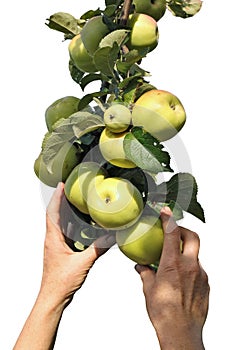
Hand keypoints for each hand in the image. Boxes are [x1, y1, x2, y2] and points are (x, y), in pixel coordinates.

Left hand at [39, 182, 115, 308]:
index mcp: (53, 238)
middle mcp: (53, 239)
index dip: (57, 197)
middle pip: (56, 214)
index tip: (61, 185)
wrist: (53, 298)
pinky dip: (73, 225)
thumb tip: (110, 236)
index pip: (52, 212)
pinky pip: (66, 233)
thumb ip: (98, 249)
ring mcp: (56, 245)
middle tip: (72, 189)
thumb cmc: (61, 283)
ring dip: (67, 212)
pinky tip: (83, 225)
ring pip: (61, 224)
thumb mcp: (82, 264)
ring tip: (78, 202)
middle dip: (62, 200)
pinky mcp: (61, 251)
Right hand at [135, 207, 209, 349]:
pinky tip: (180, 278)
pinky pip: (199, 269)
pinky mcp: (206, 284)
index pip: (172, 232)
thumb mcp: (149, 289)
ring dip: (186, 252)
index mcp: (173, 264)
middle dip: (184, 230)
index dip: (168, 218)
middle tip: (174, 233)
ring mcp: (200, 275)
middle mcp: (190, 266)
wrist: (181, 331)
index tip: (165, 212)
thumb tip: (141, 267)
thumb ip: (145, 273)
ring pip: (195, 254)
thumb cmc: (164, 312)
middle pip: (193, 237)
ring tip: (174, 261)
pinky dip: (190, 267)